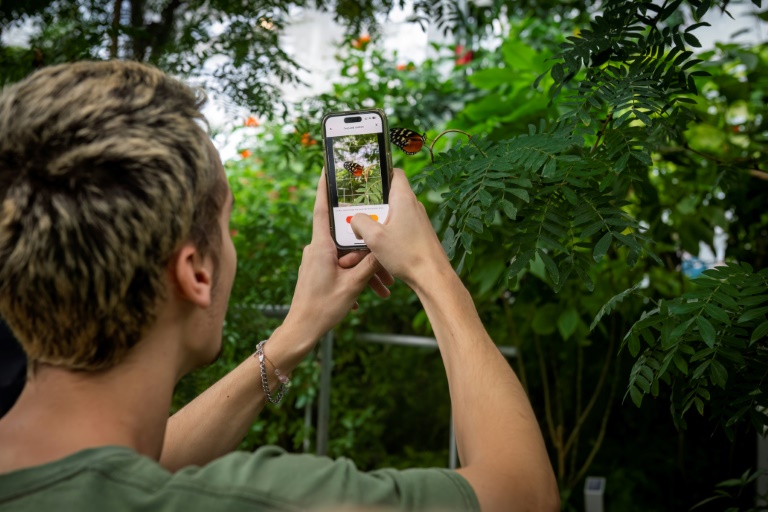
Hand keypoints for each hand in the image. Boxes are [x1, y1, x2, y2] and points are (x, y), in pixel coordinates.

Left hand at [284, 170, 391, 338]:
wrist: (302, 331)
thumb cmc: (323, 308)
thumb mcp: (352, 286)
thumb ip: (369, 264)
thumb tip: (381, 248)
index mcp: (321, 246)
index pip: (322, 209)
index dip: (325, 187)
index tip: (327, 167)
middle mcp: (316, 249)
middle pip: (347, 240)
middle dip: (367, 252)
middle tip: (385, 262)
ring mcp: (317, 261)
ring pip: (347, 258)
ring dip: (364, 272)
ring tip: (382, 290)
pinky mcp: (319, 272)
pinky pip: (341, 268)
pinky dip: (355, 279)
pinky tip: (365, 296)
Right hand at [350, 169, 452, 288]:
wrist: (432, 277)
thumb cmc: (406, 254)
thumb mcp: (374, 237)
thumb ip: (360, 222)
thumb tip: (357, 221)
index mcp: (404, 199)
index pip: (394, 172)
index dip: (380, 172)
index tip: (365, 179)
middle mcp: (413, 206)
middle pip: (389, 196)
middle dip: (371, 205)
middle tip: (356, 212)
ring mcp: (417, 221)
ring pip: (392, 215)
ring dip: (378, 223)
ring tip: (363, 235)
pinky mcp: (419, 235)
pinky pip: (399, 229)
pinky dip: (387, 235)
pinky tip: (377, 248)